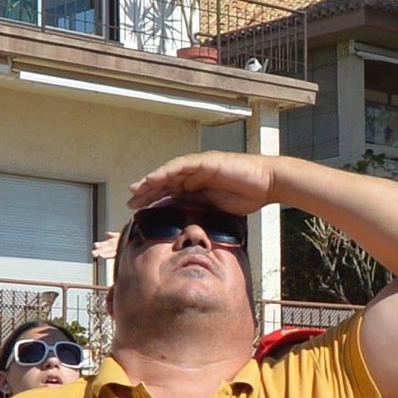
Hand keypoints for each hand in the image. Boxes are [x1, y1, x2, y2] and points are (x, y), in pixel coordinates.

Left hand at [118, 148, 280, 220]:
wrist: (266, 184)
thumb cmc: (247, 198)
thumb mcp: (218, 213)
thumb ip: (202, 217)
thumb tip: (189, 235)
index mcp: (196, 188)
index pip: (170, 195)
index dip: (154, 203)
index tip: (139, 214)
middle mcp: (194, 175)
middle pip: (165, 184)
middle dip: (147, 194)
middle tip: (130, 204)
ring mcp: (199, 167)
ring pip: (168, 174)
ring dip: (150, 182)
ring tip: (135, 191)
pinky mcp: (205, 162)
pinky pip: (180, 166)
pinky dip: (165, 172)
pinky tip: (152, 179)